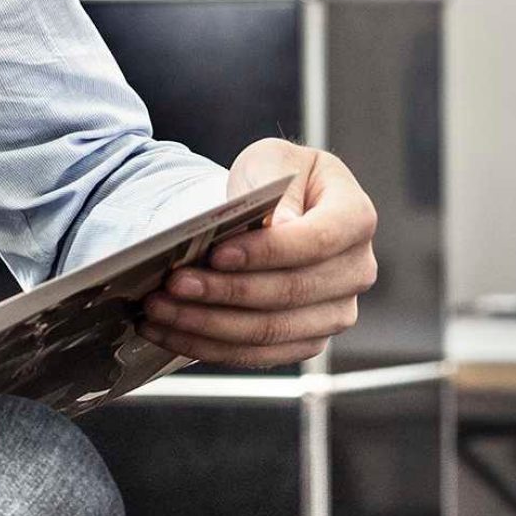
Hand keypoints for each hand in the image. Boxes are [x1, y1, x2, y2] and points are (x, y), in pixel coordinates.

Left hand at [138, 139, 378, 369]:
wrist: (280, 207)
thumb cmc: (278, 177)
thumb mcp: (274, 161)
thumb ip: (278, 188)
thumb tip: (282, 227)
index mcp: (356, 218)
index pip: (316, 241)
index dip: (266, 251)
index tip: (216, 253)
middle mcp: (356, 271)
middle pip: (290, 292)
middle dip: (224, 291)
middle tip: (173, 283)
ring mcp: (336, 312)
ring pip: (270, 330)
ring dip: (207, 324)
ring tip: (159, 308)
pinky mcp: (307, 339)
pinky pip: (258, 354)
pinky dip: (209, 345)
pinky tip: (169, 330)